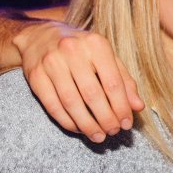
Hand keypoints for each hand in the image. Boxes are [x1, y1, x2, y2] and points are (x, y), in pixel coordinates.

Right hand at [15, 20, 144, 141]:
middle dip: (105, 119)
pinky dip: (67, 122)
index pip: (113, 83)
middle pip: (92, 95)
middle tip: (113, 132)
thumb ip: (124, 81)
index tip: (126, 124)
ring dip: (87, 124)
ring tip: (98, 136)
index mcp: (96, 44)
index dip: (121, 107)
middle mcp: (72, 51)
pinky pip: (53, 106)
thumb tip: (138, 107)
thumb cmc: (82, 50)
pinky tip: (79, 129)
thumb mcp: (106, 57)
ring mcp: (51, 63)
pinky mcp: (35, 76)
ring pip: (71, 102)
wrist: (40, 36)